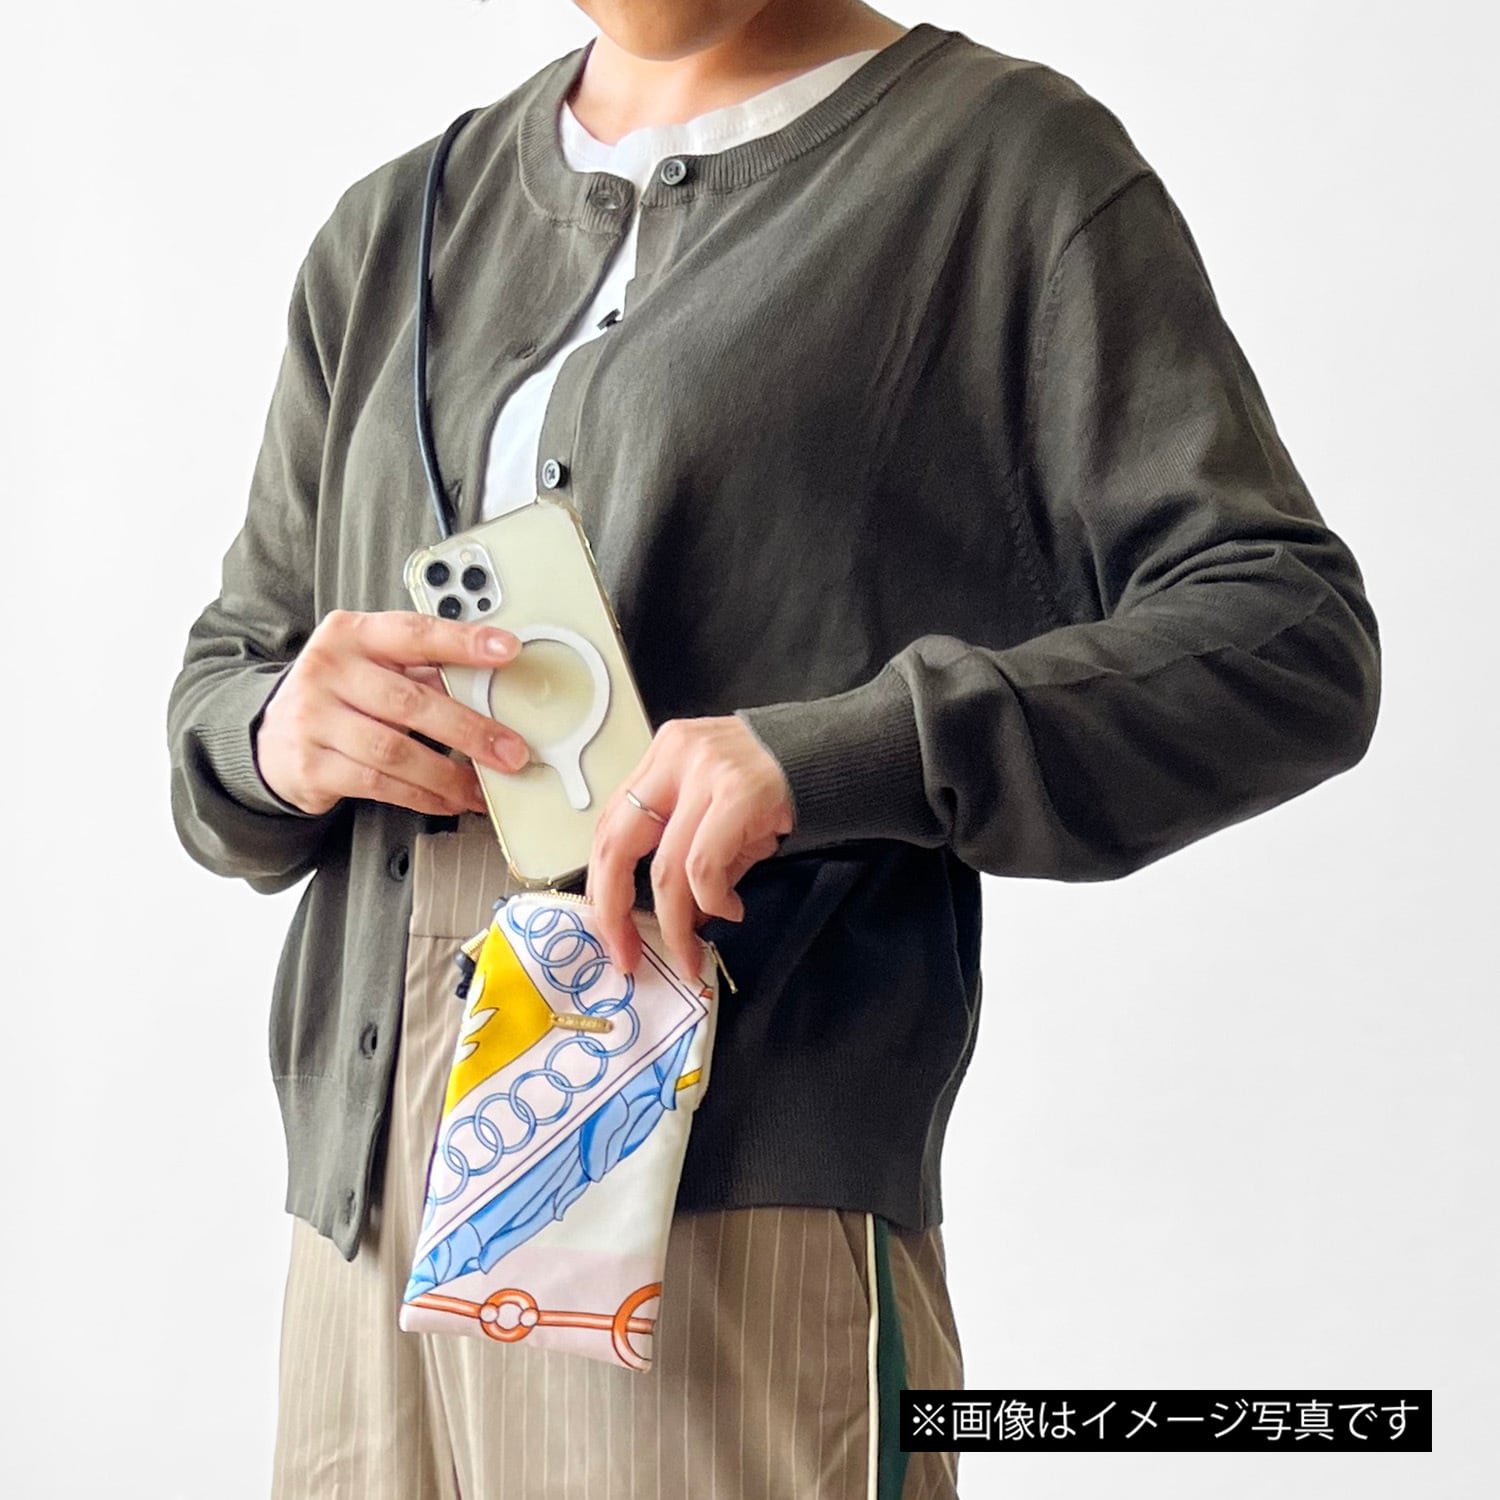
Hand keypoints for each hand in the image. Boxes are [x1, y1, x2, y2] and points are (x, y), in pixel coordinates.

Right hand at [256, 609, 530, 816]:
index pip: (414, 633)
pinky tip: (448, 799)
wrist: (270, 736)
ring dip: (449, 774)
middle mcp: (329, 671)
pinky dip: (423, 796)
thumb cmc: (339, 695)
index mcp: (352, 634)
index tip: (506, 649)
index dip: (462, 641)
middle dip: (470, 730)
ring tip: (481, 786)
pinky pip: (380, 784)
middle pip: (411, 702)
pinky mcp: (313, 765)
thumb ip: (422, 670)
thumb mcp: (371, 666)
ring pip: (396, 751)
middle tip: (510, 750)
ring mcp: (315, 719)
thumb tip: (491, 690)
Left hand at [585, 716, 793, 980]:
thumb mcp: (723, 805)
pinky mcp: (740, 792)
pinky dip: (713, 901)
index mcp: (664, 754)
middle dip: (614, 910)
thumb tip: (676, 916)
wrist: (850, 750)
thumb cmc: (786, 781)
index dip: (601, 884)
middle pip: (617, 844)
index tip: (609, 930)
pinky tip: (732, 910)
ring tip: (691, 952)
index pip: (610, 824)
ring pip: (665, 867)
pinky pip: (705, 867)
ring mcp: (707, 771)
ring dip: (675, 924)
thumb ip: (692, 851)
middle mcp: (676, 755)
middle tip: (626, 954)